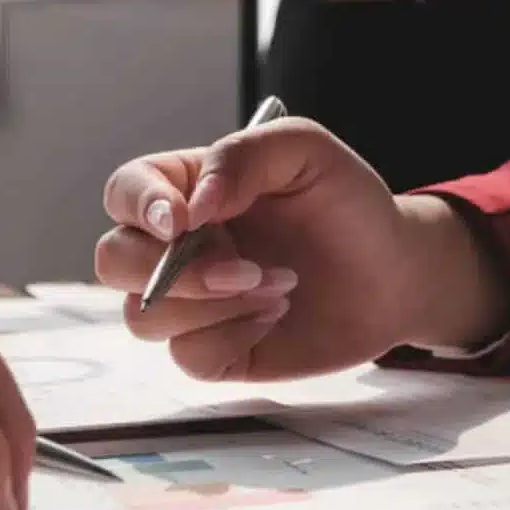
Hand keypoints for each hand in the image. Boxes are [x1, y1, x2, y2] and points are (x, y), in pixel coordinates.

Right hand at [93, 121, 509, 379]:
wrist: (395, 273)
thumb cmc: (349, 206)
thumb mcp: (307, 152)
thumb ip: (243, 156)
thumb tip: (193, 202)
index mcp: (187, 190)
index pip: (125, 192)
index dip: (139, 206)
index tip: (181, 220)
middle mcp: (177, 247)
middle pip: (114, 262)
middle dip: (172, 271)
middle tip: (245, 269)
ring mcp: (192, 303)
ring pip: (144, 317)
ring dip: (213, 306)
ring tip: (280, 285)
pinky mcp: (215, 351)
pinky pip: (188, 357)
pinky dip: (232, 338)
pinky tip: (275, 315)